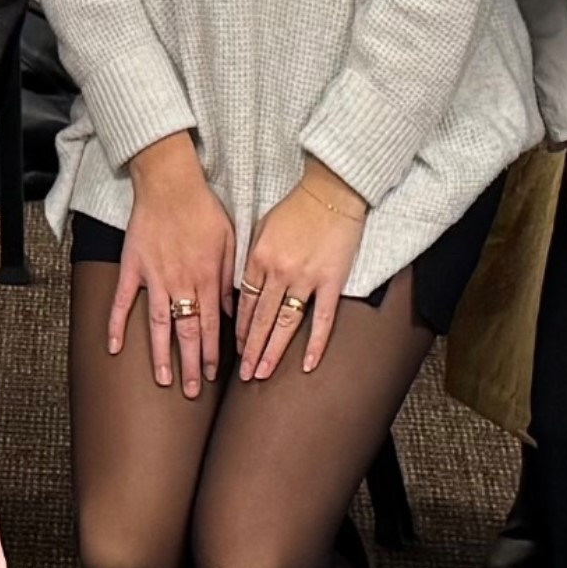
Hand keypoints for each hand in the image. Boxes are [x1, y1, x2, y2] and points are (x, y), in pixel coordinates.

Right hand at [105, 137, 236, 401]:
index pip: (210, 326)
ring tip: (162, 381)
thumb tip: (232, 311)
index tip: (212, 376)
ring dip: (161, 355)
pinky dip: (117, 325)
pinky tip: (114, 348)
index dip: (211, 354)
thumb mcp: (231, 242)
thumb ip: (230, 279)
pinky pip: (123, 302)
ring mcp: (154, 278)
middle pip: (186, 333)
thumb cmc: (203, 209)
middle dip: (190, 365)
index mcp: (207, 279)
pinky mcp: (133, 268)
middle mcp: (181, 284)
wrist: (171, 184)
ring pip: (158, 325)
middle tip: (191, 391)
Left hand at [235, 162, 373, 382]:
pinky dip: (315, 343)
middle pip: (260, 320)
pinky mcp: (331, 281)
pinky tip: (308, 364)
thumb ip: (251, 260)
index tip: (235, 350)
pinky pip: (322, 319)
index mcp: (258, 259)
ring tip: (263, 374)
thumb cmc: (295, 209)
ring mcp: (305, 279)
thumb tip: (242, 290)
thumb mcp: (261, 229)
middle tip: (244, 375)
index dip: (239, 330)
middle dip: (250, 350)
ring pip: (284, 324)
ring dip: (272, 352)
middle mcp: (278, 272)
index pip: (244, 304)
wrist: (330, 193)